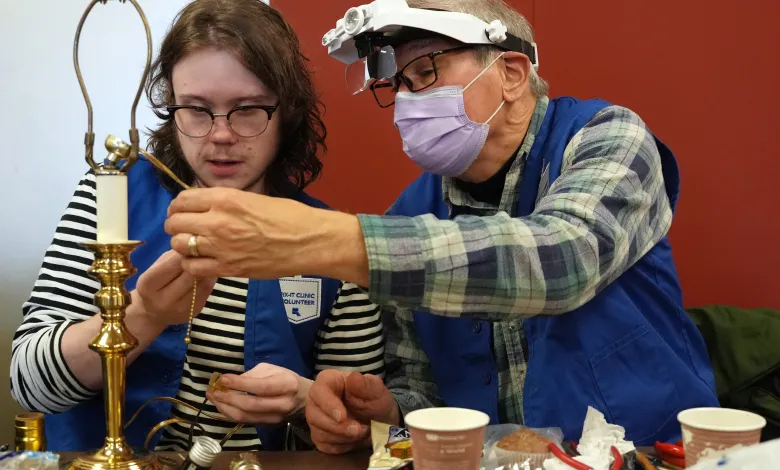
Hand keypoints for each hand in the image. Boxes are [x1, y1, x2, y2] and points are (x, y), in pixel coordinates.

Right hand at [133, 250, 215, 326]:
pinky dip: (209, 279)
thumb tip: (194, 246)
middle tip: (204, 250)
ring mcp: (180, 308)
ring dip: (206, 269)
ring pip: (201, 282)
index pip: (172, 264)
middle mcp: (163, 300)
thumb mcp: (156, 267)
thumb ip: (172, 257)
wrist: (153, 312)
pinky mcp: (195, 310)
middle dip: (197, 260)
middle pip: (189, 275)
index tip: (191, 244)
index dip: (184, 253)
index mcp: (147, 285)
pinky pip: (207, 290)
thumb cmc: (156, 282)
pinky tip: (208, 272)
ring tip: (207, 259)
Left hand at [164, 188, 367, 283]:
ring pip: (179, 245)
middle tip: (186, 230)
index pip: (182, 200)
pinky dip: (193, 265)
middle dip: (176, 226)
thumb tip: (204, 206)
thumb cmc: (289, 216)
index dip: (178, 207)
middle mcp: (218, 220)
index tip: (182, 212)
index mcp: (225, 198)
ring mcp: (221, 246)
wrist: (309, 240)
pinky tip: (204, 262)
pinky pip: (193, 267)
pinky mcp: (227, 268)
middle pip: (175, 223)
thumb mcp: (253, 198)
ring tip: (195, 246)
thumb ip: (225, 202)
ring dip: (183, 245)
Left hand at [207, 363, 310, 424]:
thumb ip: (252, 375)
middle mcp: (282, 404)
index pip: (260, 387)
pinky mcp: (268, 426)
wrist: (303, 400)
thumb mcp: (273, 369)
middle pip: (251, 405)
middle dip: (228, 398)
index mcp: (287, 385)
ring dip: (225, 408)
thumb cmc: (286, 380)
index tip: (222, 378)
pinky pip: (245, 422)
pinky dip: (230, 414)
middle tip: (213, 390)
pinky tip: (222, 405)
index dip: (239, 384)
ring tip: (213, 398)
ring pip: (245, 417)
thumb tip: (230, 382)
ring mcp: (275, 418)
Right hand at [306, 370, 399, 454]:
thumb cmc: (374, 400)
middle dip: (337, 427)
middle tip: (358, 429)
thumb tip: (354, 378)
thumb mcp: (376, 390)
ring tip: (361, 432)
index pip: (319, 391)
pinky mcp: (320, 437)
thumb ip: (366, 384)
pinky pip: (324, 446)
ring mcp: (316, 419)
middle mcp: (317, 400)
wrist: (379, 420)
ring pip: (318, 433)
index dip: (328, 405)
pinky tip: (354, 440)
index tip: (342, 417)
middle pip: (314, 415)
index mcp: (329, 381)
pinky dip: (341, 446)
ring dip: (342, 437)